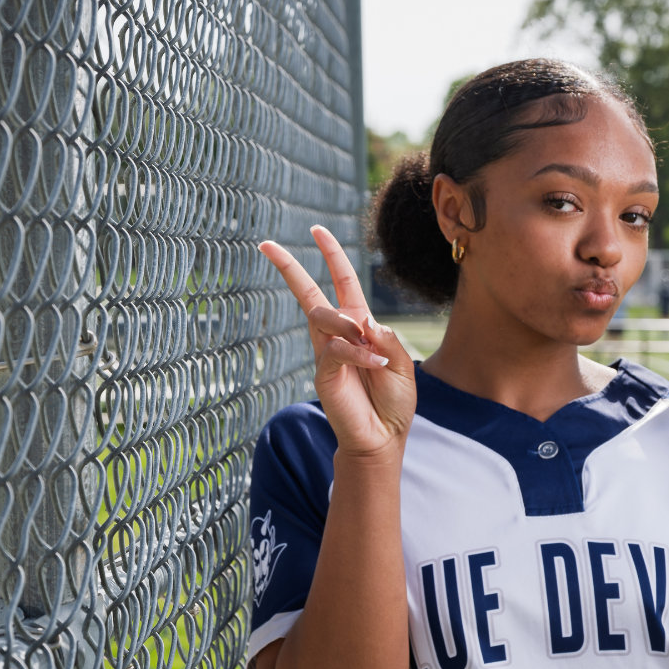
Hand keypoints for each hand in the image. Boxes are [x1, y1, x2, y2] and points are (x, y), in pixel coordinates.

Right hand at [260, 226, 415, 461]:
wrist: (383, 438)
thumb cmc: (393, 402)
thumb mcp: (403, 365)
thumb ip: (387, 340)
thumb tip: (363, 321)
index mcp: (359, 326)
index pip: (342, 282)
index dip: (331, 255)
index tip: (316, 230)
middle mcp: (338, 334)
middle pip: (310, 293)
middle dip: (289, 267)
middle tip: (265, 245)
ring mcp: (327, 353)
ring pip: (322, 316)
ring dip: (346, 320)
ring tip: (364, 340)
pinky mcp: (323, 373)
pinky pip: (335, 349)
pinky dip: (357, 354)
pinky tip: (374, 366)